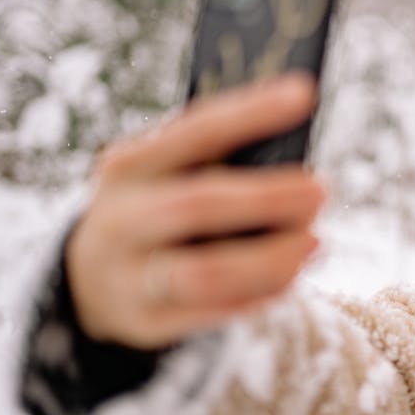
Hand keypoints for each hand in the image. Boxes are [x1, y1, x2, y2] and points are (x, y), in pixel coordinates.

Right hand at [66, 73, 325, 348]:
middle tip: (322, 191)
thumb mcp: (169, 175)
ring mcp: (127, 276)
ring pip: (207, 273)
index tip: (304, 93)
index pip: (194, 131)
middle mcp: (119, 218)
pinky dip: (262, 293)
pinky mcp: (147, 322)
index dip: (250, 112)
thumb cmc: (161, 207)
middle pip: (199, 204)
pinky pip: (214, 312)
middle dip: (269, 197)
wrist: (92, 280)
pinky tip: (292, 276)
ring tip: (315, 242)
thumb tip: (300, 167)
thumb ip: (222, 164)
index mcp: (129, 165)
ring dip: (272, 258)